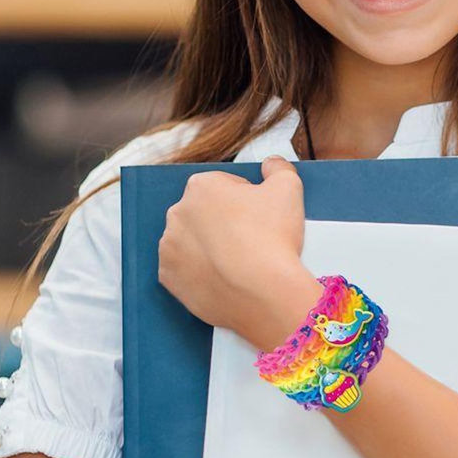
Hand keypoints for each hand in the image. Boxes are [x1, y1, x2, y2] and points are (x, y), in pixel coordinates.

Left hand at [157, 156, 319, 344]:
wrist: (263, 293)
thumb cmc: (274, 238)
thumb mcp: (289, 188)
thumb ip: (278, 168)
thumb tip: (271, 164)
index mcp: (202, 186)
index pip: (225, 186)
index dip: (247, 200)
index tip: (260, 218)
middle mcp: (177, 213)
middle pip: (205, 213)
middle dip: (224, 223)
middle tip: (252, 241)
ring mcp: (169, 247)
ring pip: (192, 242)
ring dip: (210, 248)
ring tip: (238, 262)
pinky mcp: (168, 278)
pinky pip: (184, 270)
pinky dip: (200, 273)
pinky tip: (223, 278)